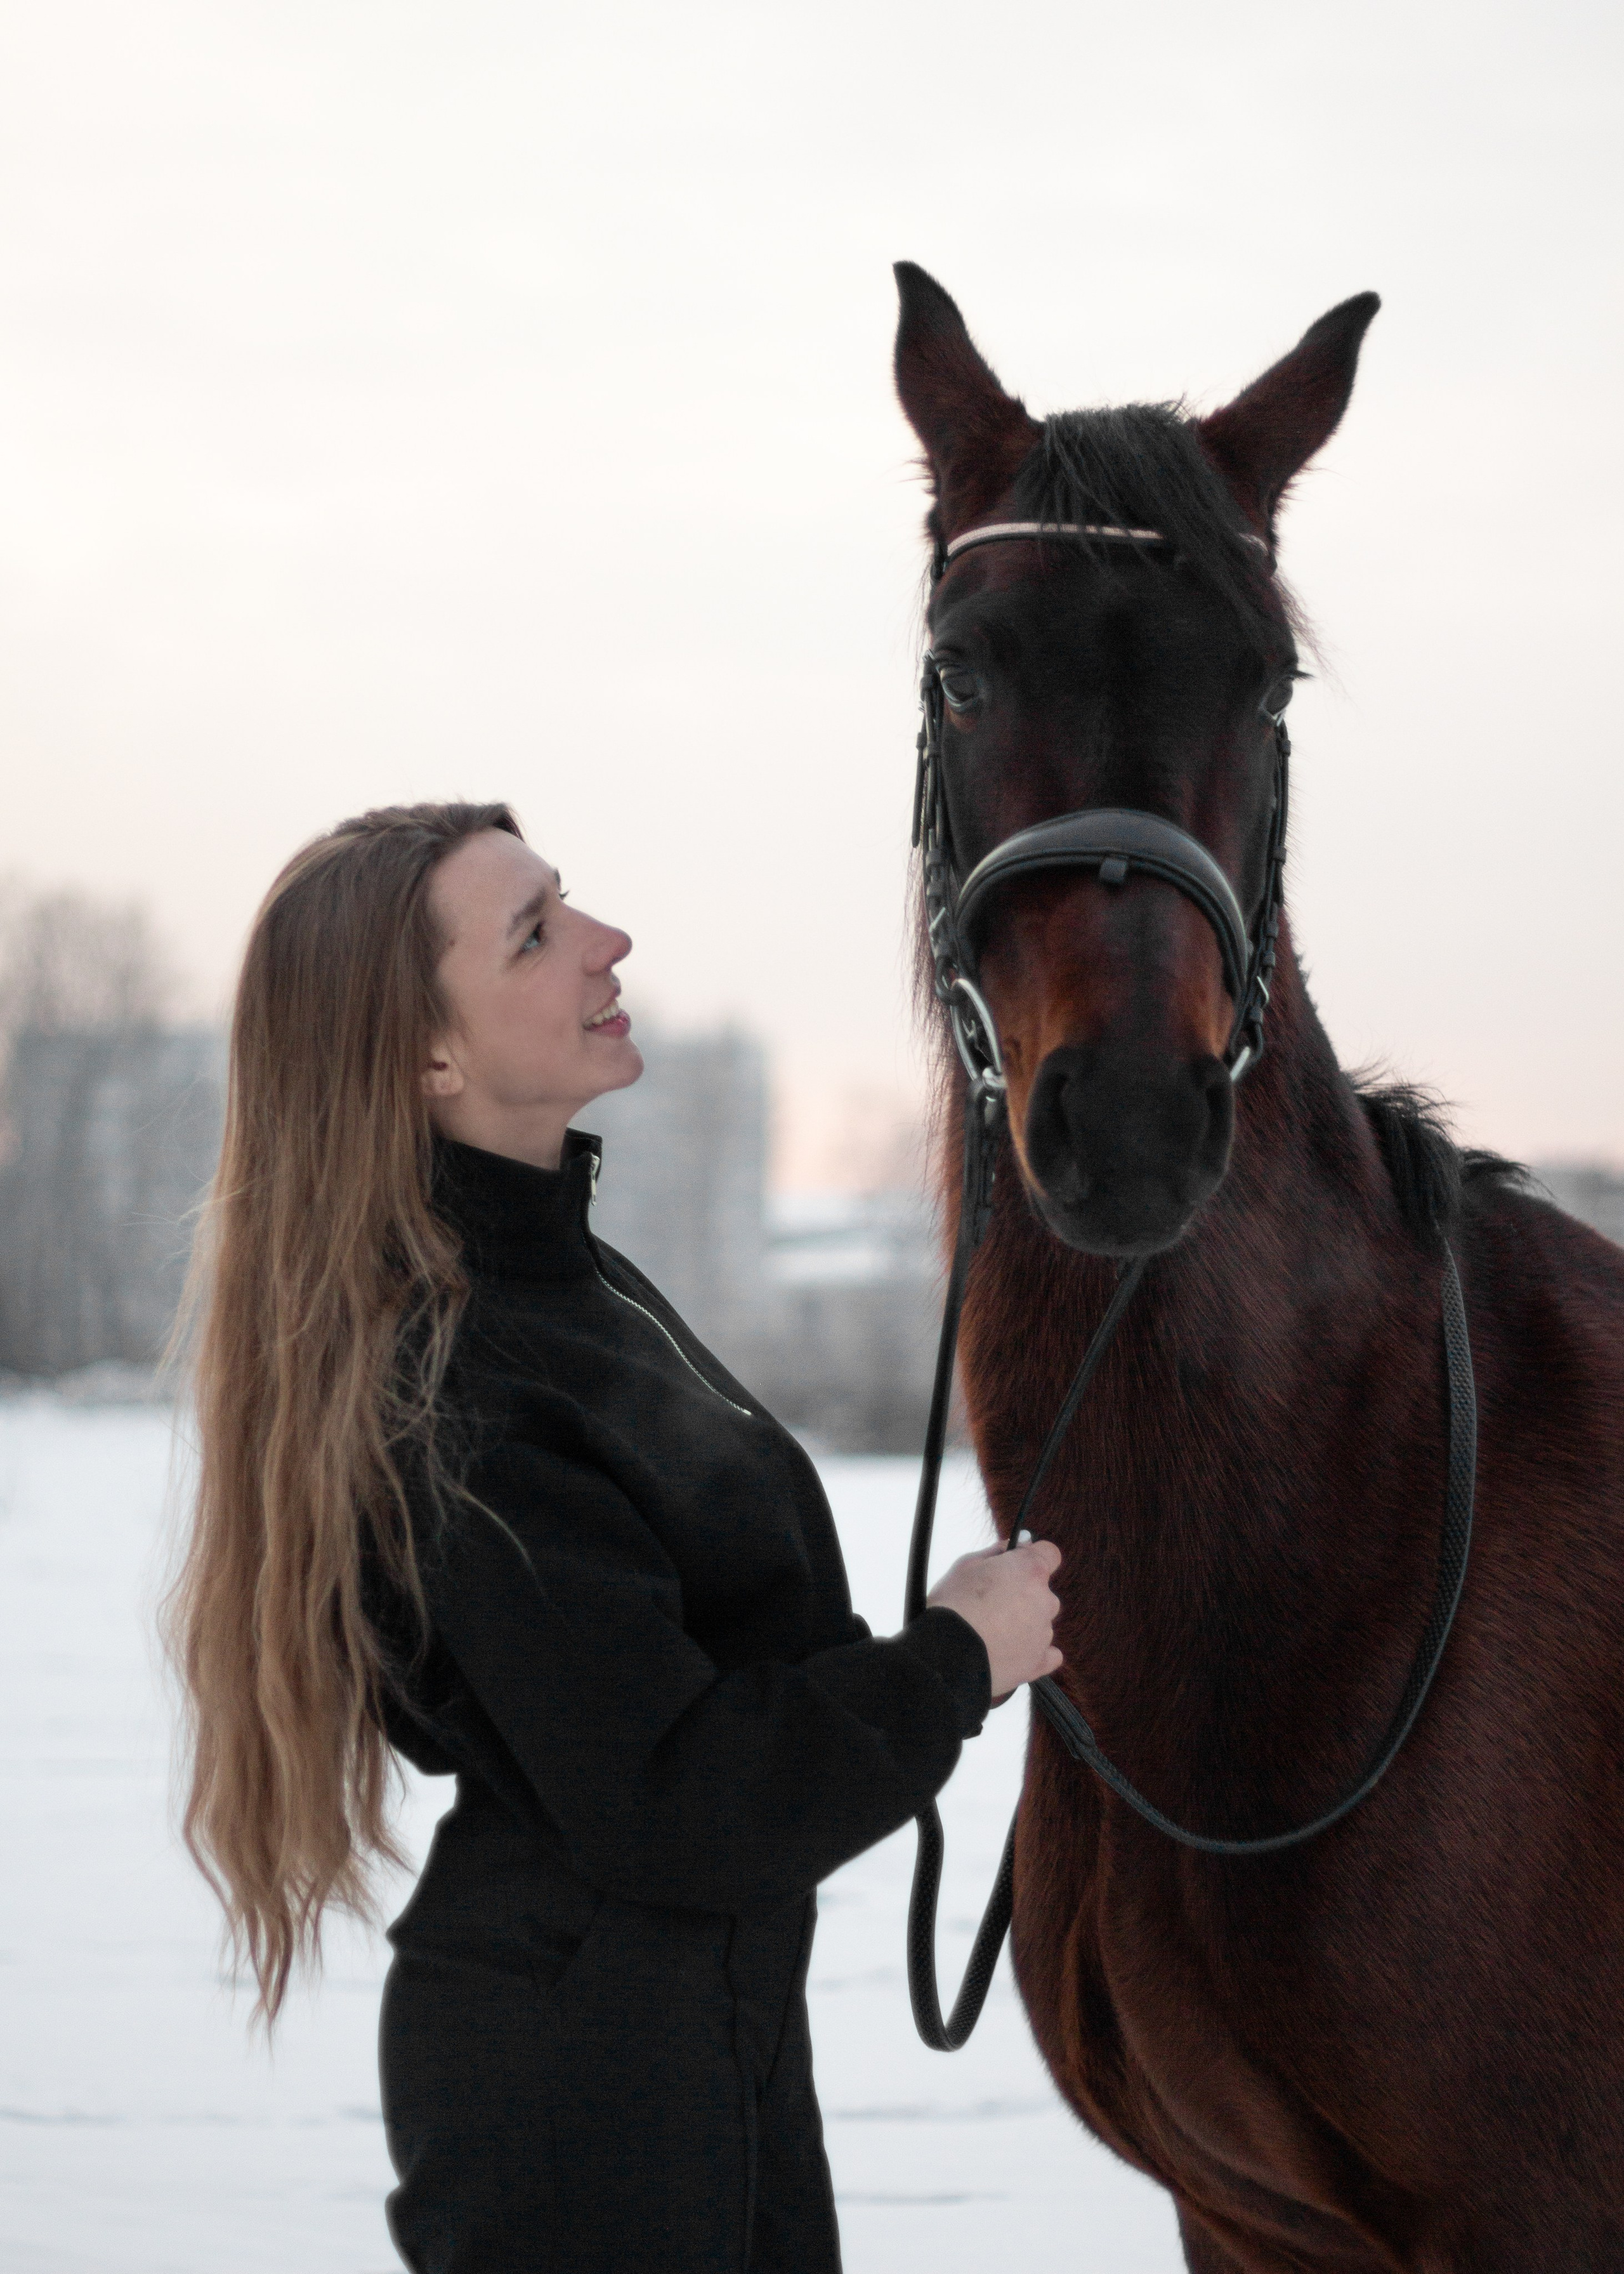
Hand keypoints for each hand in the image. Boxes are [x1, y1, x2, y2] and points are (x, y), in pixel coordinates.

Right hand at [926, 1538, 1062, 1700]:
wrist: (948, 1655)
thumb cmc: (953, 1605)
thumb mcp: (966, 1565)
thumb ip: (997, 1552)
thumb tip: (1014, 1547)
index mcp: (1030, 1571)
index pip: (1049, 1554)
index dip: (1031, 1557)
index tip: (1016, 1564)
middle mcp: (1045, 1600)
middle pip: (1041, 1592)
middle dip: (1022, 1594)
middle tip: (990, 1604)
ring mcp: (1044, 1634)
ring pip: (1039, 1622)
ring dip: (1022, 1624)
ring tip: (990, 1633)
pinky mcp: (1038, 1663)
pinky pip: (1047, 1654)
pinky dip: (1032, 1651)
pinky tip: (1010, 1652)